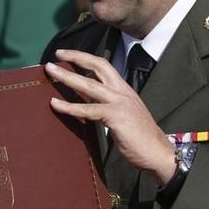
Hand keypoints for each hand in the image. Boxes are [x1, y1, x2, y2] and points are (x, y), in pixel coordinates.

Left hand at [45, 51, 177, 184]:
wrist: (158, 153)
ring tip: (50, 70)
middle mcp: (123, 92)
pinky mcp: (115, 117)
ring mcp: (120, 103)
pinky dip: (69, 106)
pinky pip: (87, 109)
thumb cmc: (140, 139)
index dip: (86, 58)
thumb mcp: (124, 115)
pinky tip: (54, 104)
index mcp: (125, 90)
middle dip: (76, 57)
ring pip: (89, 85)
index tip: (68, 54)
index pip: (105, 65)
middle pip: (98, 66)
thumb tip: (89, 103)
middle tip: (57, 55)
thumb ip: (108, 106)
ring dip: (67, 76)